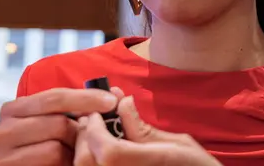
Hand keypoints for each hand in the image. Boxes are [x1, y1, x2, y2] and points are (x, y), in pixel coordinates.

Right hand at [0, 87, 122, 165]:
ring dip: (72, 152)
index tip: (111, 101)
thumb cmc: (46, 145)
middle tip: (89, 138)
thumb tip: (117, 95)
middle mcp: (1, 131)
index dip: (86, 98)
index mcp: (13, 109)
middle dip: (79, 132)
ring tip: (74, 153)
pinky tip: (65, 162)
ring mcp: (1, 156)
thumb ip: (79, 107)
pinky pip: (49, 164)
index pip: (55, 96)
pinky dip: (63, 164)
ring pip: (54, 148)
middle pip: (57, 123)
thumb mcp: (58, 121)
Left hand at [74, 96, 221, 165]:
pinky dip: (92, 159)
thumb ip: (143, 127)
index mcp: (146, 165)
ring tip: (98, 132)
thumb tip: (123, 103)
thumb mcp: (176, 143)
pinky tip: (102, 147)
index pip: (108, 150)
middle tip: (95, 117)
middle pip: (88, 161)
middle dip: (86, 135)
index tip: (98, 111)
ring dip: (86, 148)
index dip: (96, 128)